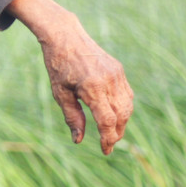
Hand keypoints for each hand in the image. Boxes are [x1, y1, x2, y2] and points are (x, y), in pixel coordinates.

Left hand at [7, 0, 133, 153]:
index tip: (105, 150)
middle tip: (108, 144)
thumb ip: (72, 117)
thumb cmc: (58, 66)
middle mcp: (109, 81)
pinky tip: (115, 115)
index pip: (107, 121)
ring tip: (111, 133)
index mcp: (92, 88)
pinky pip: (127, 94)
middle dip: (116, 133)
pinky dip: (123, 108)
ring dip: (122, 122)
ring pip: (127, 106)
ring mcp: (117, 75)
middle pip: (121, 116)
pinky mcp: (119, 70)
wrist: (65, 37)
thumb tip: (79, 140)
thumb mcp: (59, 93)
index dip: (108, 139)